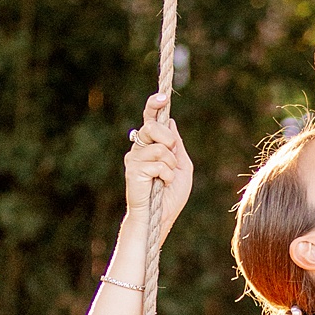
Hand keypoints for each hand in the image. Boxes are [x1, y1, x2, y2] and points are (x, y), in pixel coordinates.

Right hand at [123, 93, 193, 238]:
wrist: (161, 217)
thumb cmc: (171, 194)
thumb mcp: (182, 166)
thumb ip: (177, 145)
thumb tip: (170, 121)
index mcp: (152, 145)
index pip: (150, 119)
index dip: (153, 105)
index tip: (161, 96)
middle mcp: (140, 148)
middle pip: (153, 126)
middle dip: (168, 140)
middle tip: (172, 156)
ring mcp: (134, 158)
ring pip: (159, 146)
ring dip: (171, 164)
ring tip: (167, 177)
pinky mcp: (132, 169)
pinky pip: (157, 163)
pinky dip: (166, 174)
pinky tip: (161, 184)